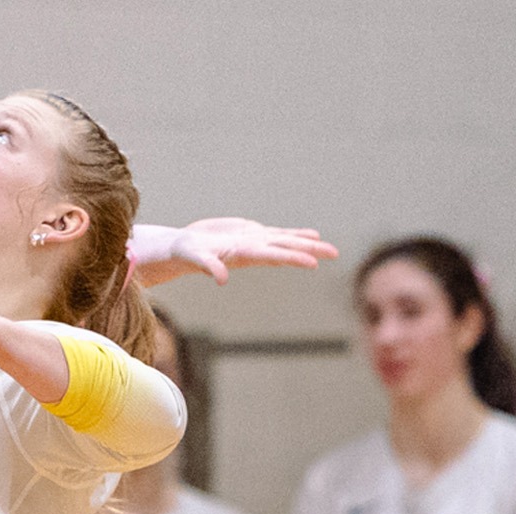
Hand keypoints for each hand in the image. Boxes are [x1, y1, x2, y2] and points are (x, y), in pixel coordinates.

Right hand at [129, 218, 339, 287]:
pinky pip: (278, 234)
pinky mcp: (250, 233)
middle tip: (335, 253)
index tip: (314, 263)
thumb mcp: (194, 257)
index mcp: (243, 254)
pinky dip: (295, 234)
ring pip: (286, 241)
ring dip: (307, 244)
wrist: (180, 249)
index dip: (293, 258)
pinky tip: (311, 234)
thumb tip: (220, 279)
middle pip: (286, 249)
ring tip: (328, 247)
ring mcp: (254, 241)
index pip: (274, 256)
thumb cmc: (184, 253)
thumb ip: (208, 266)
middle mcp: (253, 249)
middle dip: (310, 251)